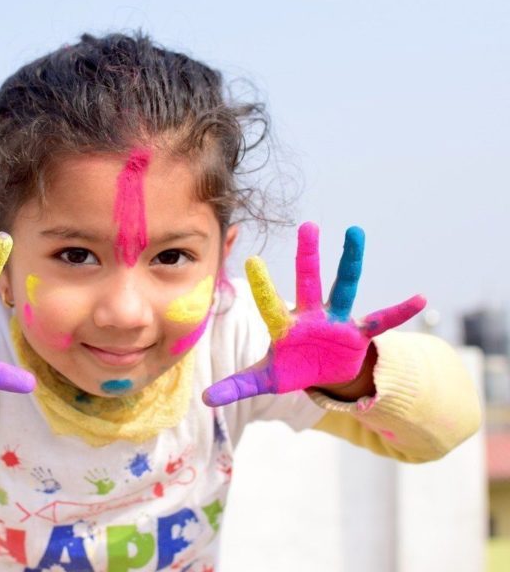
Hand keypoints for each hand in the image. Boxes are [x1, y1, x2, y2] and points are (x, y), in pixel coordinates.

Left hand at [203, 222, 424, 406]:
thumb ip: (237, 385)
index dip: (263, 286)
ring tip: (355, 232)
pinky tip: (420, 299)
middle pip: (308, 282)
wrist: (324, 373)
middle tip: (307, 225)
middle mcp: (311, 316)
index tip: (252, 260)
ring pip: (345, 287)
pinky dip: (400, 312)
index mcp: (285, 326)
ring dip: (351, 262)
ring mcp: (337, 321)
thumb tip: (204, 400)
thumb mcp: (266, 380)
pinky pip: (381, 321)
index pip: (271, 305)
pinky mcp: (359, 333)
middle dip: (308, 256)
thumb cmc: (292, 368)